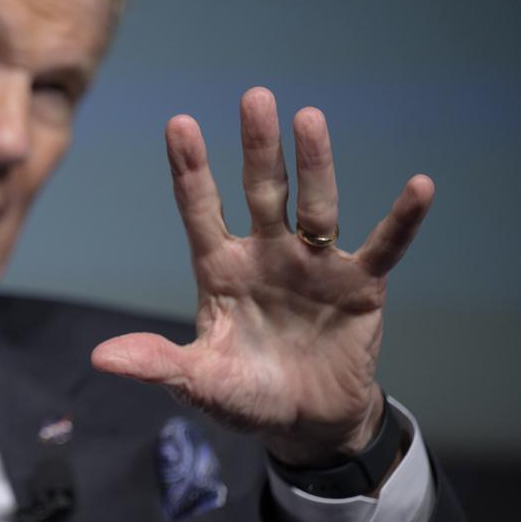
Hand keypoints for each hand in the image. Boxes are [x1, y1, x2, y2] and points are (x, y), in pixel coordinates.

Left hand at [91, 87, 433, 465]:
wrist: (306, 424)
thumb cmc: (245, 395)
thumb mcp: (199, 383)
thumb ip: (158, 365)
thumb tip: (100, 359)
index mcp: (220, 268)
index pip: (200, 209)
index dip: (190, 169)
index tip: (178, 123)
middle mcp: (265, 253)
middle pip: (259, 191)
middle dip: (257, 147)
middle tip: (255, 97)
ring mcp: (313, 264)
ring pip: (314, 206)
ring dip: (315, 165)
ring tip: (310, 118)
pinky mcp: (358, 286)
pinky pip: (383, 247)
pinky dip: (402, 220)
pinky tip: (420, 186)